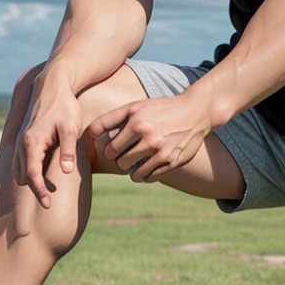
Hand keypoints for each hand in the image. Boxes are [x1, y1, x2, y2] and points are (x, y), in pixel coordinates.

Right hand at [13, 73, 82, 207]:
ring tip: (46, 193)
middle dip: (34, 190)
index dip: (40, 191)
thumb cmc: (64, 106)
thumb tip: (65, 171)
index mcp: (32, 142)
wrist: (53, 84)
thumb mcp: (71, 128)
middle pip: (23, 175)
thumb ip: (68, 150)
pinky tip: (42, 174)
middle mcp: (22, 143)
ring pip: (20, 169)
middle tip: (49, 203)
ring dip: (31, 180)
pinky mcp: (25, 138)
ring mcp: (22, 140)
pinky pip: (22, 161)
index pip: (32, 174)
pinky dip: (29, 171)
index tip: (48, 204)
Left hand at [87, 92, 213, 182]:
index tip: (114, 148)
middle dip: (120, 161)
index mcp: (136, 122)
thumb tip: (88, 134)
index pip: (109, 149)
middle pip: (120, 163)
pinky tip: (150, 163)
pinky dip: (146, 174)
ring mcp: (162, 152)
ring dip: (132, 171)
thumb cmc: (159, 109)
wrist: (195, 111)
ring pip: (134, 175)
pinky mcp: (173, 162)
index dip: (109, 151)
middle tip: (126, 155)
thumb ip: (110, 119)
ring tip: (137, 161)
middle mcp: (149, 137)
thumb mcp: (135, 107)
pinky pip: (149, 177)